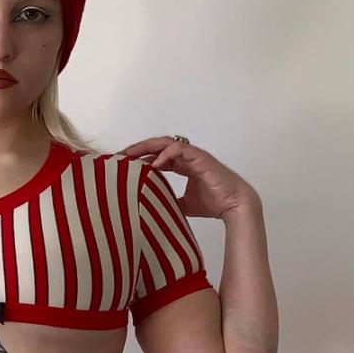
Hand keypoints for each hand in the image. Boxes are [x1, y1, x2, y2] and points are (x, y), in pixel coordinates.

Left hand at [119, 136, 258, 219]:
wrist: (233, 206)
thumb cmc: (214, 203)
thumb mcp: (184, 205)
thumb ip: (169, 201)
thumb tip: (152, 209)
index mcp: (182, 165)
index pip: (157, 156)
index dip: (140, 158)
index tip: (123, 165)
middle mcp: (186, 157)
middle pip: (157, 146)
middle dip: (138, 149)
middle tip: (120, 156)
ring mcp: (193, 155)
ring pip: (165, 143)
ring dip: (147, 147)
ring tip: (130, 155)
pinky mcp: (200, 157)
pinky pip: (179, 149)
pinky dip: (165, 155)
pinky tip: (153, 164)